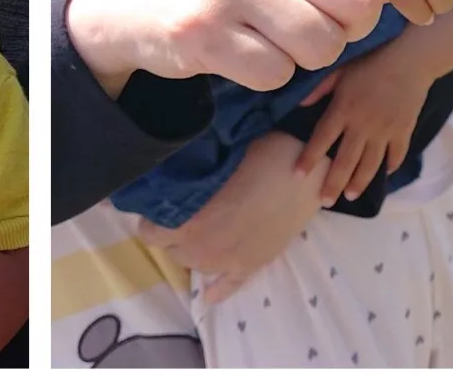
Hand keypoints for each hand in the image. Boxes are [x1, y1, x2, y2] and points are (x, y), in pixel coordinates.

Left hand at [137, 131, 325, 303]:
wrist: (301, 174)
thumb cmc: (254, 158)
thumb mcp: (209, 163)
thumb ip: (186, 180)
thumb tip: (169, 177)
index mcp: (187, 223)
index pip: (151, 233)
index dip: (150, 218)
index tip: (154, 205)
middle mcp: (203, 249)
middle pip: (173, 250)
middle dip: (172, 234)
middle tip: (180, 214)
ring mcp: (229, 262)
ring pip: (197, 265)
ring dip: (192, 252)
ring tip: (197, 234)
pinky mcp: (254, 266)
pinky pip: (229, 286)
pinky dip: (217, 290)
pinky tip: (209, 293)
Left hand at [292, 47, 430, 204]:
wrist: (409, 59)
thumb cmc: (370, 62)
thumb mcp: (340, 70)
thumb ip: (319, 89)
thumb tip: (300, 106)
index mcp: (343, 109)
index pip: (321, 139)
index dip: (309, 159)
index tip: (297, 176)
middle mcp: (362, 125)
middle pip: (345, 160)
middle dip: (333, 183)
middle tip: (324, 202)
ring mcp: (385, 131)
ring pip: (370, 164)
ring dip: (359, 182)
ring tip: (350, 196)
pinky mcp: (404, 131)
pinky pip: (396, 155)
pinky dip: (390, 166)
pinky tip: (383, 175)